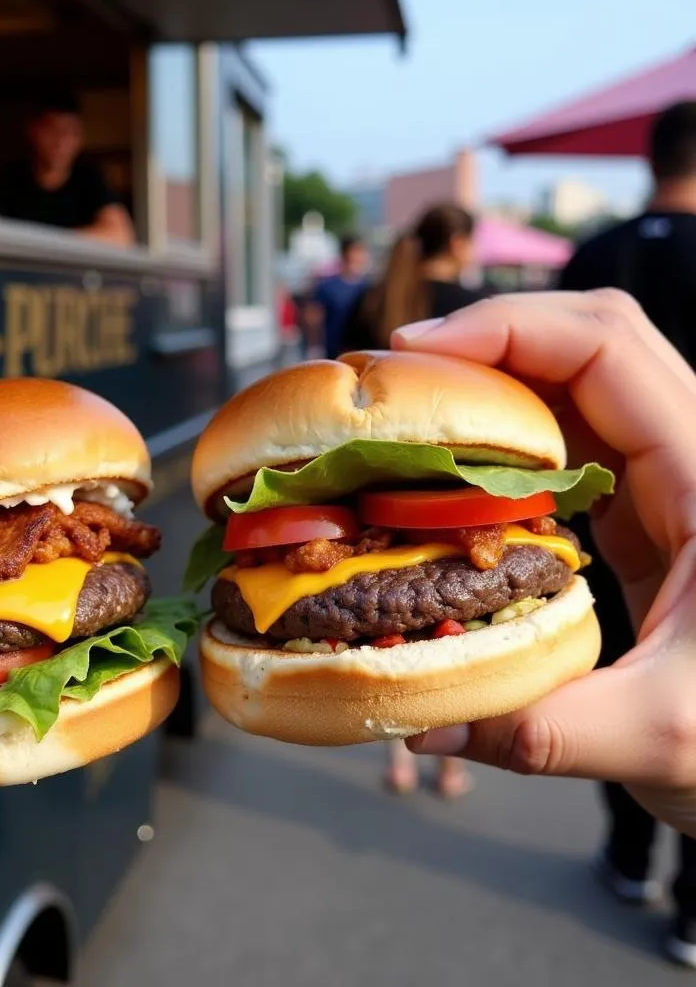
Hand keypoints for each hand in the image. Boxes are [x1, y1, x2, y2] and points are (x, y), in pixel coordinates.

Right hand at [390, 290, 695, 835]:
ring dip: (490, 383)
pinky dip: (502, 436)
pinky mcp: (641, 508)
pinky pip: (567, 437)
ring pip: (574, 384)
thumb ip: (537, 729)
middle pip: (586, 341)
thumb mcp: (663, 735)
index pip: (607, 347)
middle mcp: (691, 455)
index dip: (506, 329)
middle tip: (397, 374)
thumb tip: (419, 725)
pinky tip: (452, 469)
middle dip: (484, 341)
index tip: (416, 351)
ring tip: (412, 413)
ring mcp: (666, 477)